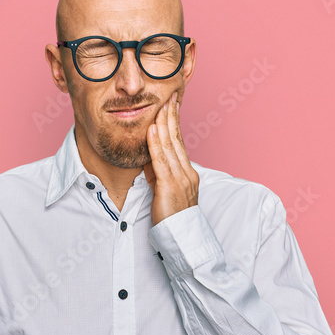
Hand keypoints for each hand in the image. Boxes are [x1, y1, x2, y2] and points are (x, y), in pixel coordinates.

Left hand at [144, 91, 198, 225]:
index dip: (175, 123)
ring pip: (170, 146)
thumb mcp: (164, 191)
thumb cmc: (173, 218)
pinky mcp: (170, 187)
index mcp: (187, 173)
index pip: (180, 143)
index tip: (171, 106)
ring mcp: (180, 179)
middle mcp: (187, 173)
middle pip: (177, 139)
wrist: (182, 239)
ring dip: (164, 124)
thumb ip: (157, 174)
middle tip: (169, 96)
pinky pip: (162, 161)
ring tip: (159, 106)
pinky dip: (156, 144)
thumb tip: (148, 159)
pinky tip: (152, 130)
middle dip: (172, 117)